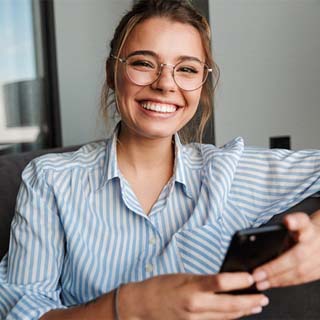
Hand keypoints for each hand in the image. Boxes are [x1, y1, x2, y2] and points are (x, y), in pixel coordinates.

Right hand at [118, 273, 268, 319]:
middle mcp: (195, 305)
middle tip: (263, 297)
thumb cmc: (161, 286)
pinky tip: (238, 314)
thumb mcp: (183, 276)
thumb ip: (204, 281)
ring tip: (257, 306)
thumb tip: (225, 280)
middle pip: (229, 305)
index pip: (221, 282)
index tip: (251, 277)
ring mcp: (194, 319)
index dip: (239, 281)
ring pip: (226, 317)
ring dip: (244, 312)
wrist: (143, 304)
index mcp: (191, 287)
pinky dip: (229, 318)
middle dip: (249, 302)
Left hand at [253, 211, 319, 289]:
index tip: (288, 221)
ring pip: (299, 272)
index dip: (296, 221)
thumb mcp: (291, 226)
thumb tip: (253, 245)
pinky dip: (284, 282)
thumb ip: (278, 233)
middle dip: (274, 267)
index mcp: (307, 227)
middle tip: (257, 274)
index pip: (303, 221)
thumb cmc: (300, 232)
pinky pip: (302, 279)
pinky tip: (272, 283)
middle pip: (297, 255)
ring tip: (260, 282)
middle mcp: (316, 241)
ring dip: (277, 279)